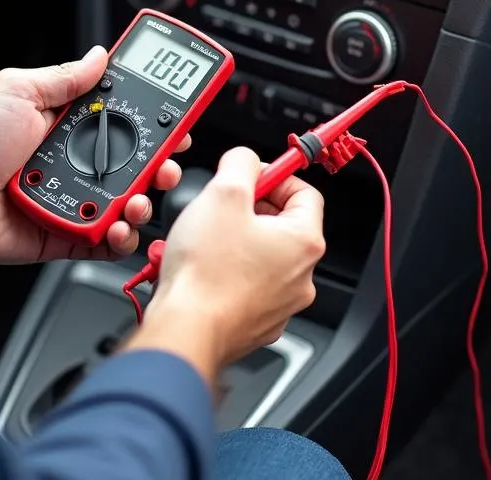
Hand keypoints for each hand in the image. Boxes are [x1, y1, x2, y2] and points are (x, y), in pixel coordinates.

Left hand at [0, 46, 190, 263]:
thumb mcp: (21, 90)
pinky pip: (101, 241)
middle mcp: (76, 164)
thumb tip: (100, 55)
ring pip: (124, 206)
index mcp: (70, 127)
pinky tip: (119, 228)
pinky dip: (117, 239)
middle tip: (166, 166)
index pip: (126, 123)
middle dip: (160, 167)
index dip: (156, 124)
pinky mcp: (63, 235)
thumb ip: (65, 78)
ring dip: (141, 204)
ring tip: (137, 201)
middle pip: (136, 167)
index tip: (179, 124)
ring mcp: (72, 200)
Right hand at [125, 147, 324, 382]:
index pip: (305, 193)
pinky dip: (222, 270)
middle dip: (246, 209)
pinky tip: (196, 265)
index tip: (252, 175)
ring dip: (229, 239)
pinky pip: (243, 284)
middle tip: (219, 205)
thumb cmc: (206, 273)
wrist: (185, 330)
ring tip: (200, 237)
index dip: (276, 177)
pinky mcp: (256, 322)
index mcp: (303, 242)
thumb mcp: (223, 193)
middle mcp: (300, 276)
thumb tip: (246, 160)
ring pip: (258, 255)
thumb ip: (241, 163)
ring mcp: (280, 303)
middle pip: (280, 224)